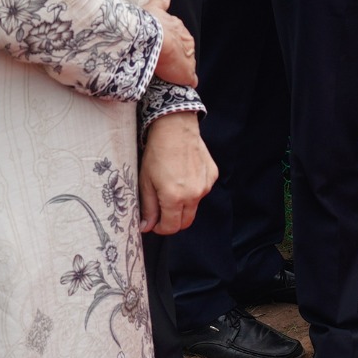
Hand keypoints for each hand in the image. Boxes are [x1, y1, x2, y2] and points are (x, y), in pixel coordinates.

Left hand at [137, 111, 212, 234]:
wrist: (175, 128)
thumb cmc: (157, 153)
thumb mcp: (145, 182)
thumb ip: (148, 208)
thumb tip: (146, 227)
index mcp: (175, 198)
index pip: (172, 227)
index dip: (161, 229)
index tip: (154, 223)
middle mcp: (194, 195)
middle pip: (186, 222)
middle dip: (173, 221)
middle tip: (162, 211)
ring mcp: (205, 185)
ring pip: (194, 206)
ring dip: (183, 205)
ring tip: (172, 187)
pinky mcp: (212, 176)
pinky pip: (202, 191)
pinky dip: (192, 190)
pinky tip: (183, 175)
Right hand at [144, 0, 196, 86]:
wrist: (155, 39)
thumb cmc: (150, 25)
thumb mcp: (153, 8)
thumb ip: (161, 0)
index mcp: (178, 29)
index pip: (178, 36)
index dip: (171, 42)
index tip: (164, 47)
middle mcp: (186, 43)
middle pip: (184, 51)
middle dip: (177, 56)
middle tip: (165, 62)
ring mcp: (188, 59)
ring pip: (186, 64)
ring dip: (180, 69)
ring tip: (170, 76)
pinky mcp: (186, 73)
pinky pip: (189, 79)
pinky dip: (187, 81)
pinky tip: (184, 85)